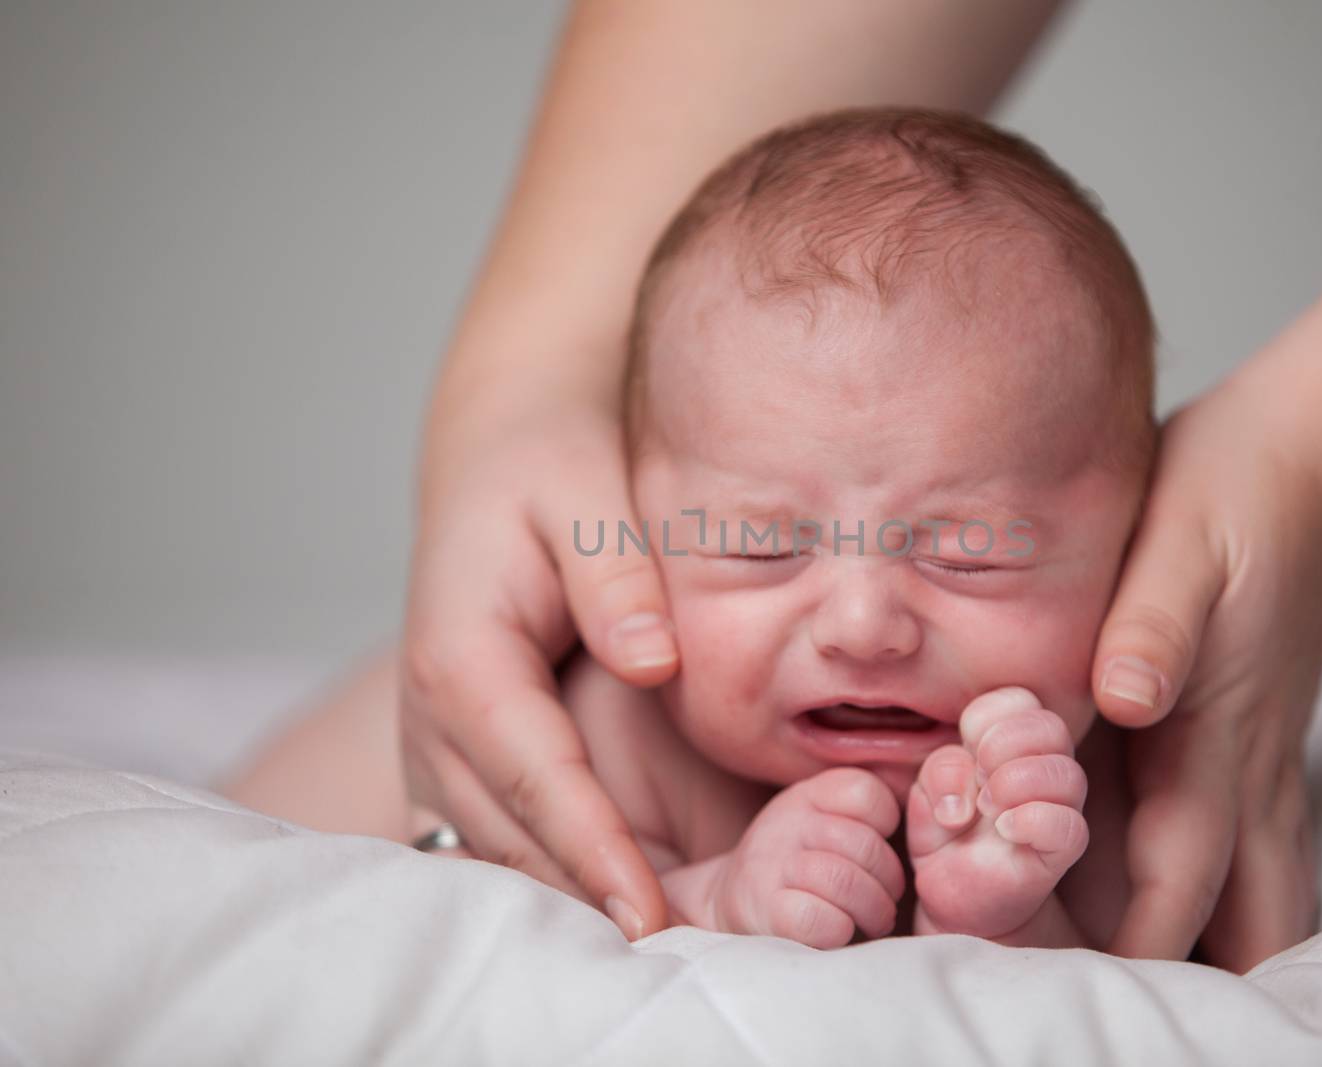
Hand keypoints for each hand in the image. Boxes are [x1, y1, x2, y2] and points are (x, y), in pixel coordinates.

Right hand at [399, 399, 679, 939]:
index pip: (538, 776)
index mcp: (461, 657)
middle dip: (582, 900)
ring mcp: (436, 740)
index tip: (650, 916)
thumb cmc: (548, 469)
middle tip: (670, 953)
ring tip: (648, 948)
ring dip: (563, 898)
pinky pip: (495, 831)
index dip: (596, 851)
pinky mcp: (457, 750)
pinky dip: (544, 870)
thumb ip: (616, 579)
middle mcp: (432, 713)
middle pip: (510, 833)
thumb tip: (650, 665)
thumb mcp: (586, 495)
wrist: (499, 455)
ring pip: (496, 847)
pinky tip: (605, 903)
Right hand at [707, 768, 904, 947]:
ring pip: (845, 882)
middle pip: (864, 845)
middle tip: (888, 899)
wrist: (735, 901)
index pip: (867, 793)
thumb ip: (863, 809)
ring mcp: (772, 865)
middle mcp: (788, 822)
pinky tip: (839, 931)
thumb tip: (930, 808)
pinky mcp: (764, 909)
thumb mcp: (823, 818)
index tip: (879, 850)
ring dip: (872, 910)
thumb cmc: (801, 862)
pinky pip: (818, 918)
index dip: (886, 825)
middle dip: (889, 881)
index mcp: (809, 794)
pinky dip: (840, 929)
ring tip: (874, 920)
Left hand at [907, 688, 1088, 941]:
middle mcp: (1041, 770)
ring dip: (1016, 782)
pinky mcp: (1060, 853)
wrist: (953, 897)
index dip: (987, 718)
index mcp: (1009, 743)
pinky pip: (1069, 826)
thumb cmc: (945, 833)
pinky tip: (1005, 830)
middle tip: (979, 776)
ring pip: (1067, 774)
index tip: (966, 748)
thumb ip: (941, 771)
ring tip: (987, 807)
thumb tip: (969, 775)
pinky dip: (1034, 820)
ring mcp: (1056, 810)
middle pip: (1050, 726)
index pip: (1017, 700)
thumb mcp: (928, 793)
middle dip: (1005, 742)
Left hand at [1091, 368, 1321, 970]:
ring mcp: (1262, 757)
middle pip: (1239, 919)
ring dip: (1211, 939)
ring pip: (1263, 891)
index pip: (1176, 885)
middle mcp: (1246, 768)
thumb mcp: (1180, 546)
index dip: (1126, 945)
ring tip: (1139, 975)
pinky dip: (1219, 888)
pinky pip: (1254, 844)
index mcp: (1215, 738)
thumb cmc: (1235, 494)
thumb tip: (1124, 702)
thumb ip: (1152, 627)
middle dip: (1177, 966)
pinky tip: (1163, 886)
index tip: (1058, 980)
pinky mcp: (1256, 734)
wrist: (1317, 454)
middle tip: (1092, 990)